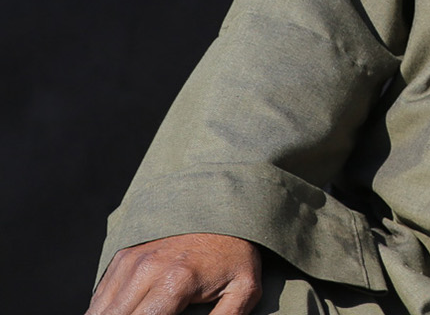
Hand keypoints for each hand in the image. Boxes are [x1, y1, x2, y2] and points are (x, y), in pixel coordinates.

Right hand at [86, 233, 261, 314]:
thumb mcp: (244, 289)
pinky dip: (107, 310)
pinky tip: (128, 311)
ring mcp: (130, 261)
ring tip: (142, 314)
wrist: (223, 209)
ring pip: (101, 310)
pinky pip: (101, 295)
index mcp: (176, 283)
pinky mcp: (122, 256)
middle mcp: (146, 271)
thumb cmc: (235, 254)